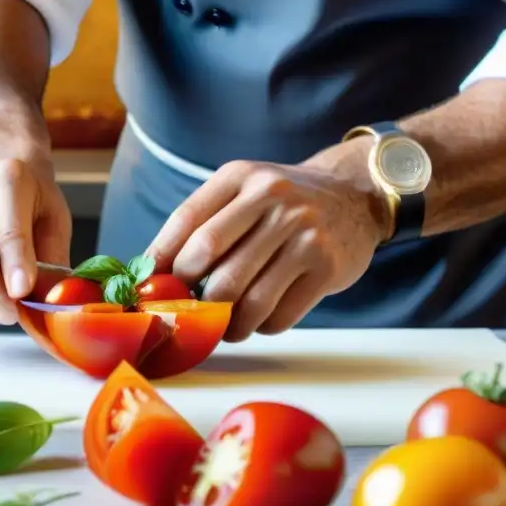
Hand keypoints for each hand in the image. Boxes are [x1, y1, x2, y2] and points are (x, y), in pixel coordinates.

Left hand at [146, 155, 388, 341]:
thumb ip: (203, 223)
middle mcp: (272, 199)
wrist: (355, 197)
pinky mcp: (327, 267)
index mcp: (240, 177)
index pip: (186, 222)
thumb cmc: (283, 204)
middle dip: (192, 295)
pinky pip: (279, 316)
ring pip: (245, 299)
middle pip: (210, 262)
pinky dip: (262, 327)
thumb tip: (151, 274)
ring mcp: (303, 233)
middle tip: (190, 311)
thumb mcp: (244, 191)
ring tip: (224, 326)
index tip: (150, 288)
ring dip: (227, 324)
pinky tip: (261, 319)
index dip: (161, 261)